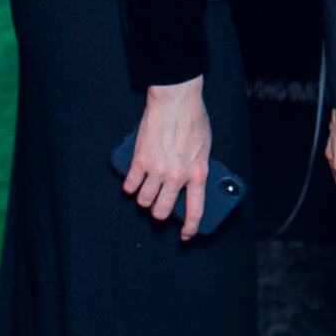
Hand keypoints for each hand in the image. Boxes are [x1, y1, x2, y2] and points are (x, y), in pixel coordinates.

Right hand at [124, 76, 211, 239]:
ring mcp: (157, 170)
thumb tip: (189, 184)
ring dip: (144, 199)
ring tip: (147, 190)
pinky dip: (131, 186)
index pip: (195, 210)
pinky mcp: (139, 162)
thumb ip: (197, 167)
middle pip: (161, 211)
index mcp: (198, 173)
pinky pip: (130, 186)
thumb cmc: (193, 120)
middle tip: (158, 206)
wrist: (176, 101)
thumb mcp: (205, 147)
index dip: (190, 227)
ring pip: (144, 201)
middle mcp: (177, 176)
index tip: (186, 235)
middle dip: (158, 213)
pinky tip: (134, 182)